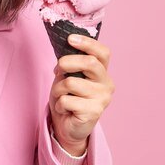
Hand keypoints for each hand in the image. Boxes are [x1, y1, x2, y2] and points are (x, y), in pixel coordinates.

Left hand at [49, 34, 114, 155]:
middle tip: (58, 69)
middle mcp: (107, 84)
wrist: (67, 125)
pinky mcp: (94, 112)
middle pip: (89, 62)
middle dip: (67, 62)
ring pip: (72, 82)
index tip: (70, 39)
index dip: (87, 43)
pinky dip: (59, 104)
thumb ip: (70, 63)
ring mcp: (102, 98)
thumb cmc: (68, 97)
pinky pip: (67, 100)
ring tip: (61, 96)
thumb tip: (64, 50)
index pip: (102, 52)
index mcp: (102, 72)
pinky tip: (65, 109)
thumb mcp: (67, 76)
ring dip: (58, 88)